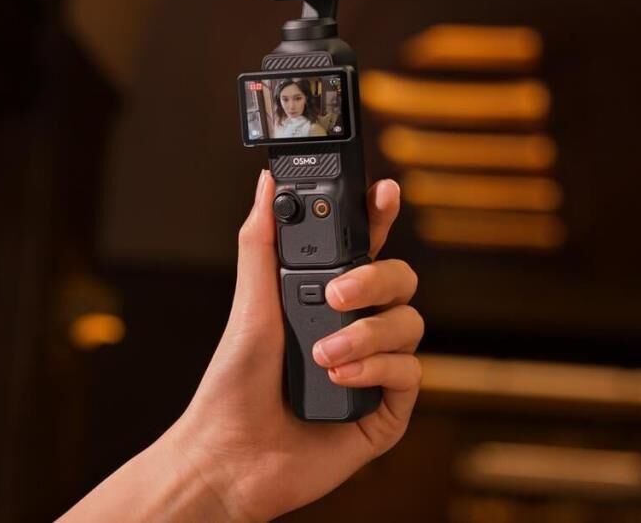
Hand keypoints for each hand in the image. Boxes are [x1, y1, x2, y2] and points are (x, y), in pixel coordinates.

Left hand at [171, 171, 421, 519]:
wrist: (230, 456)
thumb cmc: (234, 385)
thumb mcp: (250, 305)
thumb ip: (262, 243)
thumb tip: (266, 185)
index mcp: (327, 297)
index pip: (366, 246)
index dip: (380, 216)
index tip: (383, 191)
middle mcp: (357, 327)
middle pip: (400, 278)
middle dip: (375, 278)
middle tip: (336, 293)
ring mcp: (375, 367)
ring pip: (409, 324)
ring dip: (367, 334)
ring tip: (323, 354)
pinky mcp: (386, 410)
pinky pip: (410, 373)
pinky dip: (377, 369)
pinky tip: (341, 378)